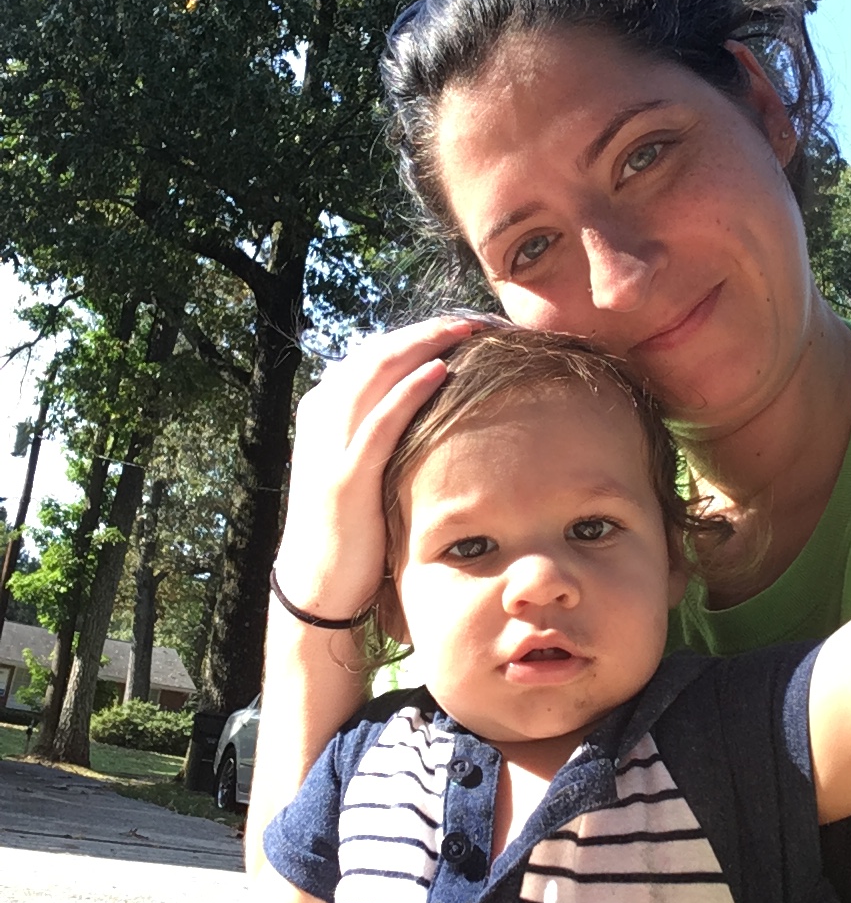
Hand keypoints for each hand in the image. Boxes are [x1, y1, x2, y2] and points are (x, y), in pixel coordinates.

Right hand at [273, 316, 478, 619]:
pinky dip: (408, 391)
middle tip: (480, 318)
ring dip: (425, 344)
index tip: (470, 323)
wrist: (317, 584)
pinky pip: (379, 421)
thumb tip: (432, 403)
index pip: (378, 351)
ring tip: (467, 328)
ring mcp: (330, 442)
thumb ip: (385, 429)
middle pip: (381, 351)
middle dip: (431, 329)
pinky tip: (440, 370)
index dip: (424, 332)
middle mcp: (323, 413)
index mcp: (327, 406)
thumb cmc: (353, 524)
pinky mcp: (344, 475)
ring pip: (377, 371)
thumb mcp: (364, 463)